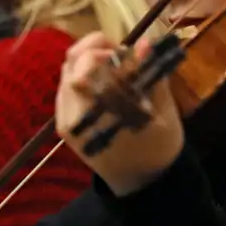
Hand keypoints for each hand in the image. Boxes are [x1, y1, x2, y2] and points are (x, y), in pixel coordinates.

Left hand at [55, 32, 184, 195]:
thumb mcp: (163, 110)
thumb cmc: (158, 147)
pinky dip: (80, 74)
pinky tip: (100, 78)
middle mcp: (77, 115)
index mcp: (105, 113)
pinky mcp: (62, 124)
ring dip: (87, 58)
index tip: (133, 50)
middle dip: (98, 49)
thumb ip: (150, 75)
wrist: (139, 183)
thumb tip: (145, 43)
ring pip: (66, 71)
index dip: (115, 50)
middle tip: (120, 52)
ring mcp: (65, 119)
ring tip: (111, 62)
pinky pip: (64, 87)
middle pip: (74, 62)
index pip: (98, 66)